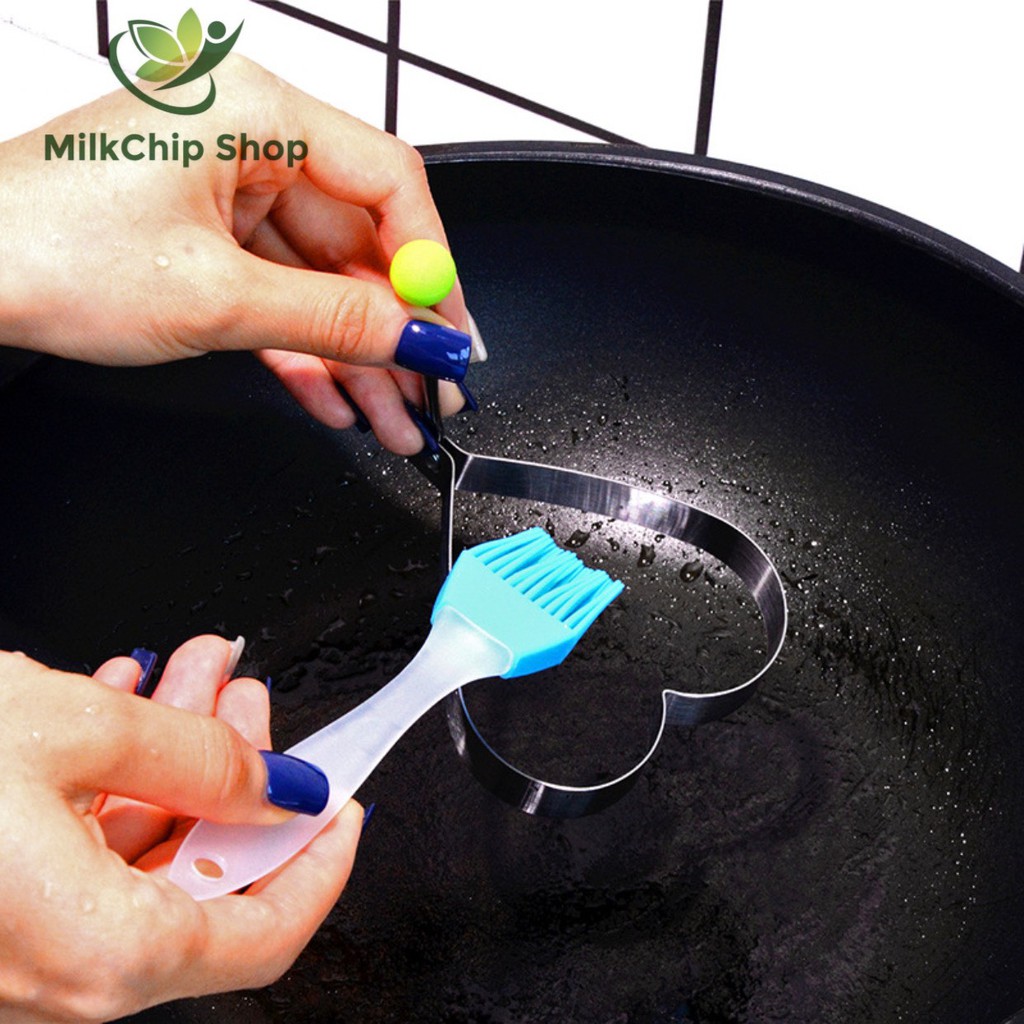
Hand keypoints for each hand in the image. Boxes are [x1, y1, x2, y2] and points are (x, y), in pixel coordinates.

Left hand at [0, 55, 477, 454]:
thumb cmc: (39, 249)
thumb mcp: (214, 297)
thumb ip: (334, 320)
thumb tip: (418, 337)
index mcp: (254, 112)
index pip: (388, 182)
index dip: (433, 266)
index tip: (450, 331)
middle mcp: (246, 140)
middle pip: (360, 241)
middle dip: (395, 330)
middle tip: (431, 389)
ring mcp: (224, 192)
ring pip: (322, 281)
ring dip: (357, 356)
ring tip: (394, 418)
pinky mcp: (205, 238)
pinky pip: (279, 296)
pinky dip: (307, 351)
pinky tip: (341, 400)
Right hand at [0, 636, 360, 1021]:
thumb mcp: (81, 734)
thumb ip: (203, 760)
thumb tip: (280, 785)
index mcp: (107, 952)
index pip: (268, 935)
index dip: (321, 863)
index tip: (342, 806)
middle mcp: (63, 974)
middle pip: (201, 876)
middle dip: (237, 771)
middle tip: (248, 701)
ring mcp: (23, 948)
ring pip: (137, 853)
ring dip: (174, 756)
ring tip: (194, 677)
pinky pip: (78, 857)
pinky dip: (113, 781)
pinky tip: (124, 707)